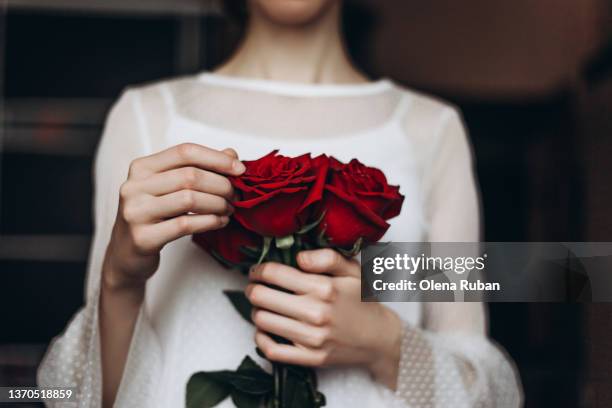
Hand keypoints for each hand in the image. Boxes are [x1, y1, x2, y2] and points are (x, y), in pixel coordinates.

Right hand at [103, 143, 244, 290]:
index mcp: (141, 167)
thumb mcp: (171, 188)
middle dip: (221, 185)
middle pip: (190, 176)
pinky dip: (210, 222)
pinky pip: (185, 225)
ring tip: (229, 209)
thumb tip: (232, 154)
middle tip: (236, 195)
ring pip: (190, 199)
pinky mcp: (143, 238)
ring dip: (218, 204)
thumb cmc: (154, 216)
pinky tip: (220, 222)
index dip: (216, 158)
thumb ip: (198, 168)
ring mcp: (136, 212)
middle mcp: (134, 186)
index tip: (240, 169)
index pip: (185, 152)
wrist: (126, 254)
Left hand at [245, 249, 402, 388]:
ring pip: (262, 321)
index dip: (259, 270)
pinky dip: (261, 338)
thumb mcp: (352, 271)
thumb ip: (326, 257)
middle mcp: (316, 313)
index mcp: (324, 288)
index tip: (257, 271)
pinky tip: (265, 329)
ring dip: (256, 311)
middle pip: (261, 297)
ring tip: (263, 306)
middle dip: (252, 289)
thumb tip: (298, 258)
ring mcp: (312, 338)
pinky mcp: (310, 358)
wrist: (380, 339)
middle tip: (255, 287)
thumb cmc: (363, 300)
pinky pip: (272, 350)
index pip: (275, 274)